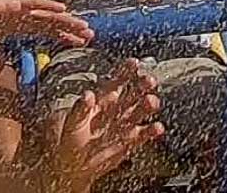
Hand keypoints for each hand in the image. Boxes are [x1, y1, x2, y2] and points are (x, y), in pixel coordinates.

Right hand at [0, 0, 93, 51]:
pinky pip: (34, 4)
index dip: (63, 36)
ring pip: (48, 15)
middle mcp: (23, 15)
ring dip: (67, 20)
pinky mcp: (13, 2)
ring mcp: (19, 7)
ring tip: (84, 27)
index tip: (79, 43)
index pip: (46, 31)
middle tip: (91, 36)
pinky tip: (63, 8)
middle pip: (52, 23)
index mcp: (18, 24)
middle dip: (71, 30)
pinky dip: (48, 6)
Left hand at [45, 60, 163, 192]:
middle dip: (140, 86)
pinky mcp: (128, 143)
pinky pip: (141, 136)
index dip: (124, 72)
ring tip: (152, 101)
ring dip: (147, 106)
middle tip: (150, 79)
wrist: (72, 164)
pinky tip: (158, 128)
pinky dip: (150, 132)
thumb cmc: (68, 138)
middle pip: (130, 94)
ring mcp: (122, 126)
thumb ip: (80, 108)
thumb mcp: (70, 121)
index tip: (134, 62)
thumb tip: (88, 94)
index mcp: (100, 100)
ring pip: (138, 113)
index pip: (114, 82)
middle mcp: (114, 110)